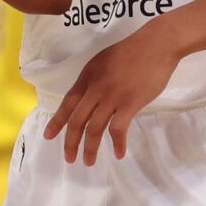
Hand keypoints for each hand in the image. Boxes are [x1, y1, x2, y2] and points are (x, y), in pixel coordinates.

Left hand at [43, 15, 185, 164]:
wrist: (156, 44)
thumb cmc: (133, 51)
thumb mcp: (104, 61)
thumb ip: (95, 80)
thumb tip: (90, 99)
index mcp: (87, 77)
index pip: (67, 103)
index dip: (57, 122)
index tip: (49, 136)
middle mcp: (95, 88)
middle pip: (77, 120)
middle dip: (70, 142)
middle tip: (69, 158)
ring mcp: (112, 96)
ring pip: (94, 128)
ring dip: (90, 148)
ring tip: (88, 161)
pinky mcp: (130, 103)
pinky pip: (118, 129)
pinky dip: (117, 143)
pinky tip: (119, 153)